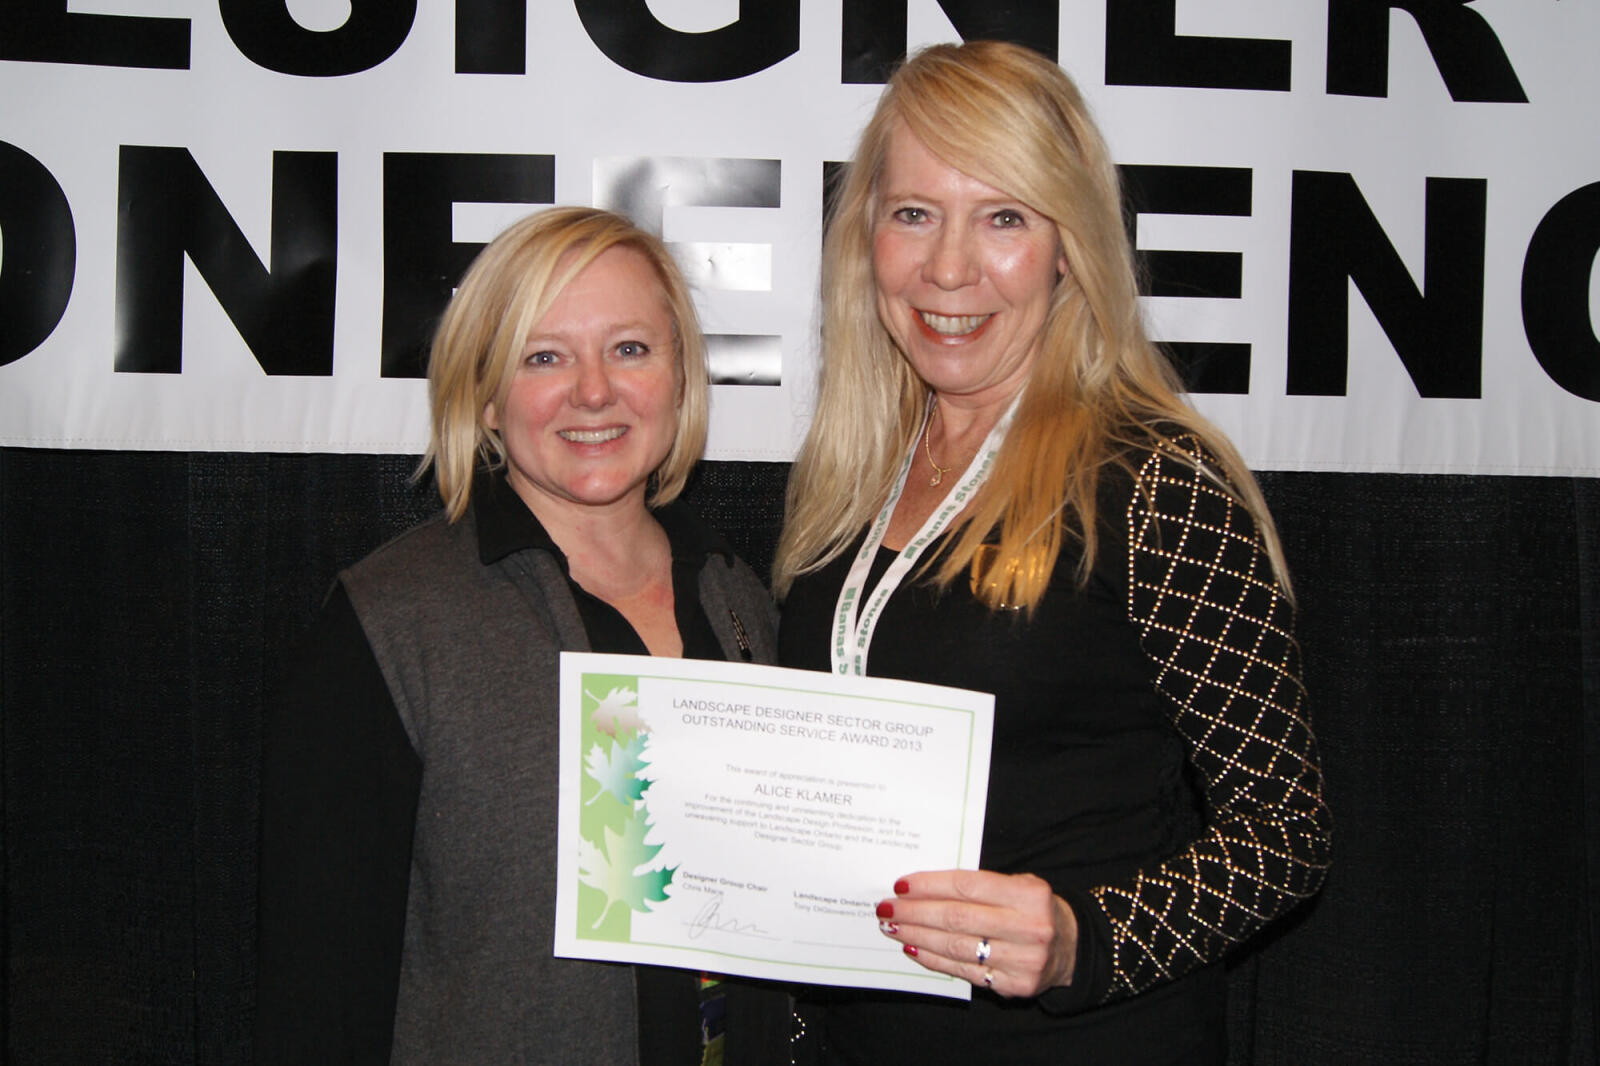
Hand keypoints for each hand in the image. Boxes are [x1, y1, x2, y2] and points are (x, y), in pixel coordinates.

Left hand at [874, 869, 1077, 996]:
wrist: (1072, 947)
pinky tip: (915, 949)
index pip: (968, 886)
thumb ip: (979, 885)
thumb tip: (922, 887)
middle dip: (916, 913)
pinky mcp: (1015, 985)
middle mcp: (1029, 927)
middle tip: (887, 908)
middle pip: (958, 918)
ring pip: (957, 947)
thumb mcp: (1018, 885)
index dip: (930, 885)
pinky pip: (964, 971)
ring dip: (918, 937)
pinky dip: (935, 959)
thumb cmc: (1033, 909)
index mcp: (1029, 894)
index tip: (901, 885)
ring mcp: (1023, 960)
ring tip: (894, 927)